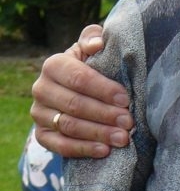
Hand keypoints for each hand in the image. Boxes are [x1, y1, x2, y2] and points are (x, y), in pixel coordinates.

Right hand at [30, 24, 132, 157]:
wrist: (75, 86)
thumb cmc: (91, 63)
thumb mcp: (92, 47)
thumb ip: (93, 39)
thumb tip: (98, 43)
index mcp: (53, 65)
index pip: (79, 79)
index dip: (104, 90)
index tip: (126, 99)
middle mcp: (41, 89)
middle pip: (75, 105)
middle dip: (105, 114)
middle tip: (129, 122)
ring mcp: (38, 113)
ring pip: (69, 126)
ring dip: (98, 133)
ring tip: (123, 138)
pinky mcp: (40, 134)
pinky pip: (60, 146)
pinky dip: (83, 149)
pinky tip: (104, 151)